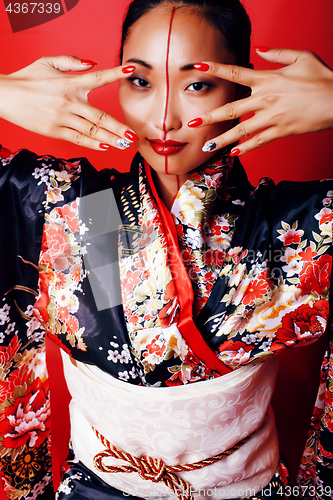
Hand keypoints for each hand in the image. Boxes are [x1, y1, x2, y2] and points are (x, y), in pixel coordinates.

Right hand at [0, 55, 137, 150]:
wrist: (5, 96)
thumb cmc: (26, 79)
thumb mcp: (47, 62)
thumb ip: (71, 62)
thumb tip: (92, 63)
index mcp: (69, 83)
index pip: (98, 77)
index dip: (115, 74)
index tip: (131, 70)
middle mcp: (69, 101)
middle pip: (100, 116)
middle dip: (119, 127)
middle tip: (134, 135)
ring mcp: (63, 118)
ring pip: (92, 130)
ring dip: (111, 138)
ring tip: (124, 144)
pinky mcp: (55, 130)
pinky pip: (78, 139)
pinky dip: (92, 144)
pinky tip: (105, 146)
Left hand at [189, 49, 332, 154]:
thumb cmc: (322, 77)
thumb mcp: (302, 57)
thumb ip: (278, 54)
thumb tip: (260, 51)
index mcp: (268, 79)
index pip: (235, 73)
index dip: (215, 69)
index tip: (198, 68)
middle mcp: (265, 99)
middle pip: (231, 108)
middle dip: (209, 117)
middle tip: (192, 124)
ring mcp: (272, 117)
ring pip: (241, 130)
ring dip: (222, 139)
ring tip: (207, 146)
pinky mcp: (281, 131)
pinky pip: (259, 141)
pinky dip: (246, 148)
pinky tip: (234, 153)